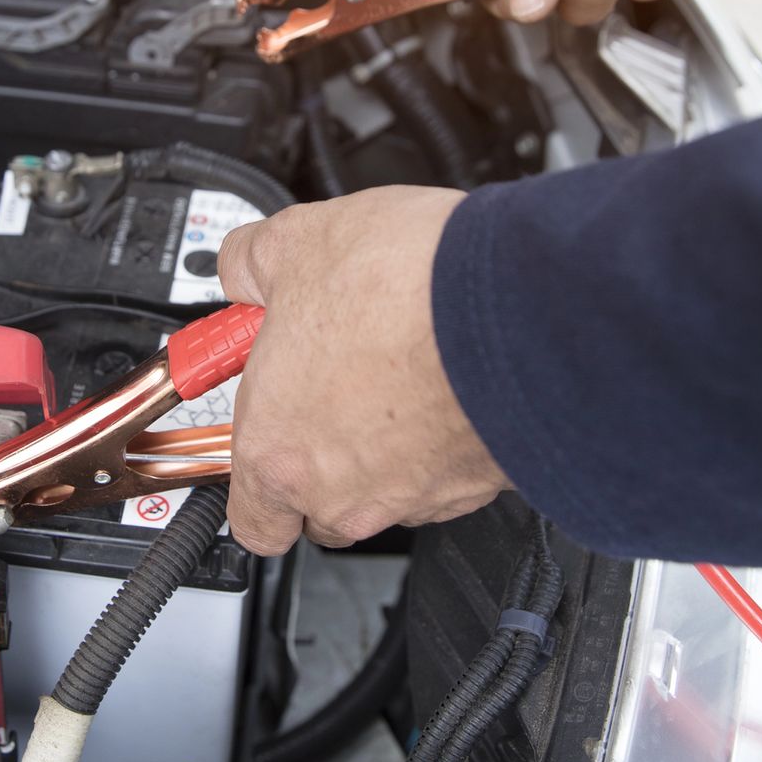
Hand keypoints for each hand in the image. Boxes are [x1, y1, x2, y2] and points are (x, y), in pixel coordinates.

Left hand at [215, 187, 511, 554]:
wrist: (520, 304)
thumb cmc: (407, 289)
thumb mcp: (298, 243)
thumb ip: (250, 267)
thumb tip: (242, 268)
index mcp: (276, 451)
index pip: (249, 518)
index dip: (252, 471)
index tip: (262, 420)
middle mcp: (342, 492)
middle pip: (317, 510)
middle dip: (319, 455)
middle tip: (329, 383)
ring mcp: (416, 497)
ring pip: (386, 492)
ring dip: (385, 444)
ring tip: (395, 363)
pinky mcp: (478, 485)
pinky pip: (447, 474)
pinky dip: (442, 435)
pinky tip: (444, 376)